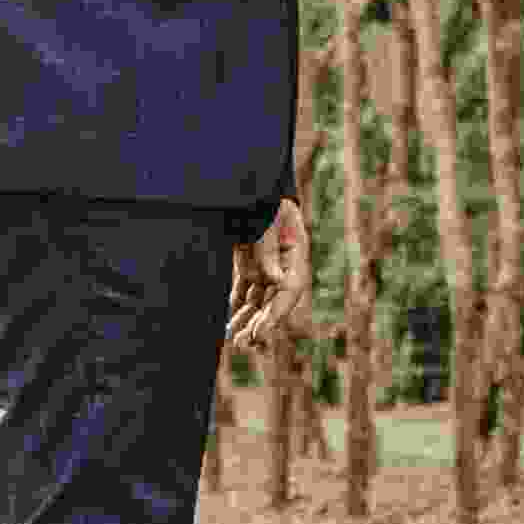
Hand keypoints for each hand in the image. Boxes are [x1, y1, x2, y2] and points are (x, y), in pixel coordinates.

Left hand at [224, 196, 307, 353]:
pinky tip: (228, 324)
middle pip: (274, 301)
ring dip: (247, 320)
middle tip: (244, 344)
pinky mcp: (249, 264)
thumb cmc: (261, 196)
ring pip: (258, 301)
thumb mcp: (265, 219)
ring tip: (233, 340)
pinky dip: (236, 307)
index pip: (289, 290)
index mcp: (295, 252)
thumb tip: (274, 279)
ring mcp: (267, 265)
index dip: (276, 314)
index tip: (260, 332)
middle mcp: (284, 264)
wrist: (248, 180)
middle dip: (260, 324)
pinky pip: (245, 291)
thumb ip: (268, 248)